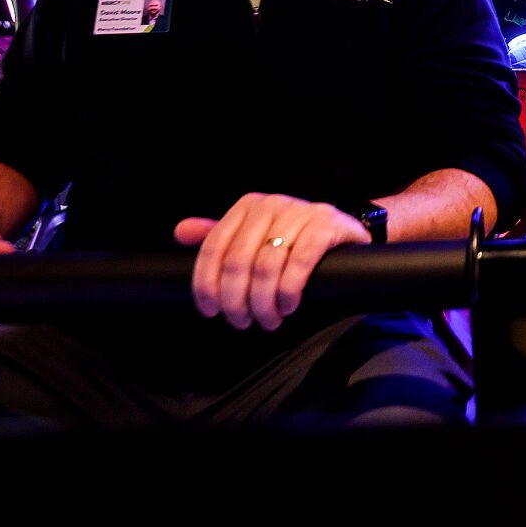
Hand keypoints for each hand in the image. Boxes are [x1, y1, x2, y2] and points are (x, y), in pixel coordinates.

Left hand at [174, 194, 368, 330]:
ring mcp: (301, 212)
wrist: (344, 235)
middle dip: (236, 300)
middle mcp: (271, 204)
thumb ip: (220, 236)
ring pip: (267, 265)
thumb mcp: (255, 237)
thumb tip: (181, 232)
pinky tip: (288, 305)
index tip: (210, 311)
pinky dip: (289, 290)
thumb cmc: (293, 241)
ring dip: (263, 302)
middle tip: (242, 322)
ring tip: (267, 319)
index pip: (214, 247)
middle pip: (238, 261)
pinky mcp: (326, 225)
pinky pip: (300, 261)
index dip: (206, 284)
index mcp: (247, 206)